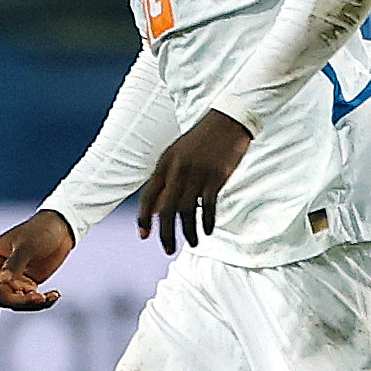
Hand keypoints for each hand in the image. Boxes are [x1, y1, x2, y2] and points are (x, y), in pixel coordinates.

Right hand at [0, 209, 75, 315]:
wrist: (61, 228)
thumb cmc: (41, 231)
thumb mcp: (27, 246)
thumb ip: (15, 263)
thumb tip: (2, 280)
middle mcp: (1, 270)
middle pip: (2, 296)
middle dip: (20, 301)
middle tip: (40, 297)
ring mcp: (16, 278)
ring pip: (17, 301)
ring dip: (33, 303)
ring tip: (52, 296)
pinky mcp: (29, 283)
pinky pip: (31, 299)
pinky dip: (43, 301)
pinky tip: (55, 295)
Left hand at [136, 111, 252, 253]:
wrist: (227, 121)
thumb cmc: (200, 141)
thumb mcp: (176, 156)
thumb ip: (166, 181)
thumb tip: (155, 210)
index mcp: (164, 164)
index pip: (148, 197)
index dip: (143, 218)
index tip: (144, 236)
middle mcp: (177, 170)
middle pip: (166, 209)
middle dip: (165, 233)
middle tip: (167, 249)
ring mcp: (197, 173)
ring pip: (187, 210)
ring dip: (188, 231)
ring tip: (191, 243)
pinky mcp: (216, 176)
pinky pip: (209, 205)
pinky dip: (207, 221)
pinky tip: (207, 231)